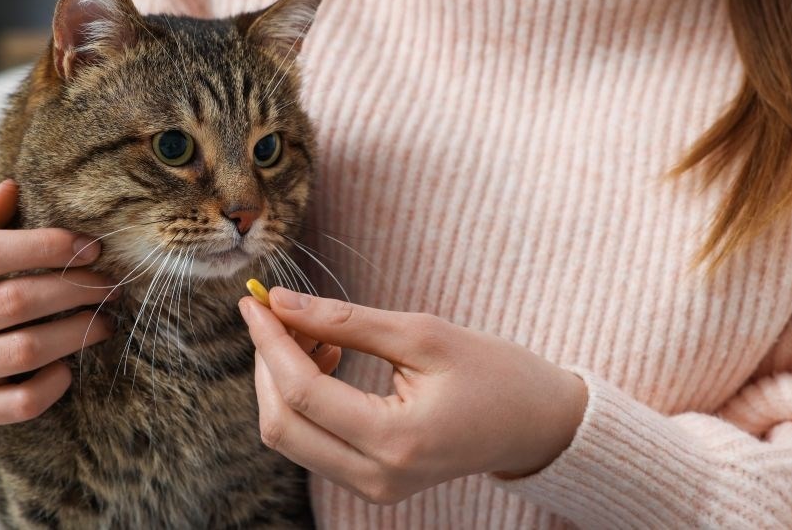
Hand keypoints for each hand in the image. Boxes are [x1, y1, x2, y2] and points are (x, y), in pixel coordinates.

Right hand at [0, 180, 118, 425]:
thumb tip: (8, 187)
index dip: (45, 246)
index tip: (92, 247)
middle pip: (14, 302)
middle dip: (74, 289)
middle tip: (111, 283)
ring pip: (25, 351)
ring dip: (77, 331)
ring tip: (106, 317)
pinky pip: (23, 401)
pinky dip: (56, 382)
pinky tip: (71, 364)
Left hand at [238, 289, 587, 504]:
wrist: (537, 424)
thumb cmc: (494, 372)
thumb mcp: (423, 334)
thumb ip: (346, 320)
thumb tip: (280, 304)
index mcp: (397, 441)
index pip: (304, 393)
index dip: (270, 342)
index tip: (254, 301)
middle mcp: (377, 478)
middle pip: (282, 426)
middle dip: (268, 364)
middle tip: (279, 314)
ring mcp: (373, 488)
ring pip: (290, 437)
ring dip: (283, 381)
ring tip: (317, 332)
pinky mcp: (371, 484)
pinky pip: (312, 443)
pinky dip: (304, 399)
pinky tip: (329, 357)